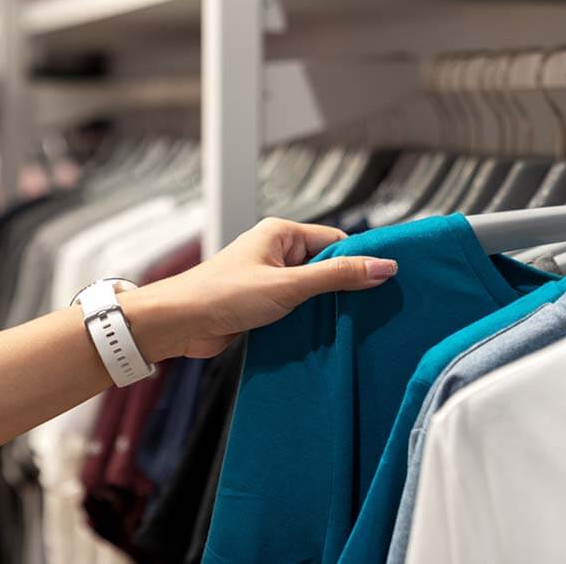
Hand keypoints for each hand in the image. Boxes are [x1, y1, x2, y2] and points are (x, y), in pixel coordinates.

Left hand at [120, 218, 397, 359]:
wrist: (179, 323)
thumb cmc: (225, 295)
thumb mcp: (289, 285)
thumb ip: (337, 277)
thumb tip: (384, 267)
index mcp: (282, 233)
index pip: (335, 242)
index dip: (360, 261)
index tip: (386, 281)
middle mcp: (276, 251)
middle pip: (326, 265)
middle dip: (345, 286)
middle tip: (374, 307)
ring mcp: (269, 277)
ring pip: (312, 289)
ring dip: (326, 305)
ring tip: (353, 323)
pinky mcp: (263, 302)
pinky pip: (296, 306)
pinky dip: (310, 318)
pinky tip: (326, 333)